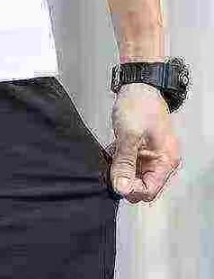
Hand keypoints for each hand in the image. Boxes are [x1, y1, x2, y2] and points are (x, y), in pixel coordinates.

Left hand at [107, 82, 182, 203]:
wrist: (139, 86)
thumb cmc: (139, 106)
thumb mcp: (129, 136)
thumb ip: (124, 164)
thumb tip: (121, 188)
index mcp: (166, 161)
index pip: (149, 191)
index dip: (131, 190)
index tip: (115, 180)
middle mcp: (162, 162)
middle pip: (141, 188)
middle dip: (124, 182)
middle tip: (111, 169)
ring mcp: (151, 158)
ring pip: (132, 179)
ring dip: (119, 173)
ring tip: (112, 158)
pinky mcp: (141, 153)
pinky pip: (128, 167)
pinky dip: (118, 164)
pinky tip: (112, 153)